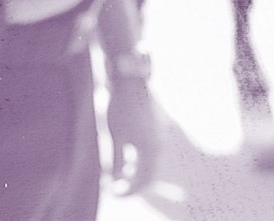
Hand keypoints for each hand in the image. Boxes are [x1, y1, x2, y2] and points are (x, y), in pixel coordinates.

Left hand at [104, 74, 160, 193]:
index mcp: (150, 149)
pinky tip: (126, 159)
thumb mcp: (113, 136)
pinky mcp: (156, 127)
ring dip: (136, 171)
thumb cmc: (120, 106)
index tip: (114, 194)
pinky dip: (139, 159)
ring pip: (149, 162)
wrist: (130, 79)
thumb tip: (113, 178)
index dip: (129, 190)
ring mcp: (159, 135)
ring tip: (119, 176)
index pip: (143, 181)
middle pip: (148, 174)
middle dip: (132, 184)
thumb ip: (115, 159)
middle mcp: (159, 144)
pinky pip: (149, 150)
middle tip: (116, 189)